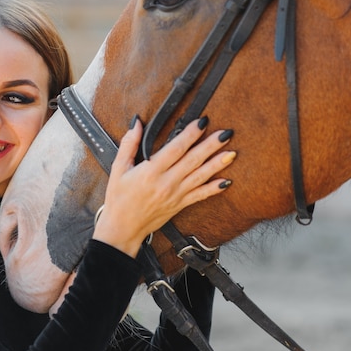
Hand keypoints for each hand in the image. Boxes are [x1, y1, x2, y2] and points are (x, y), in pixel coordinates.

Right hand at [92, 117, 235, 256]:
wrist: (122, 228)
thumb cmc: (118, 199)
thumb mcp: (118, 169)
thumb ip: (129, 144)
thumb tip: (136, 123)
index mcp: (151, 171)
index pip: (176, 148)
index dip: (190, 134)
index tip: (202, 122)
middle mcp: (166, 183)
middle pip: (193, 160)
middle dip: (211, 145)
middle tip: (226, 133)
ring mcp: (175, 195)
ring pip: (200, 176)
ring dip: (217, 164)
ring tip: (232, 152)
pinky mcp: (180, 205)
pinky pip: (200, 196)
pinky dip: (214, 189)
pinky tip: (226, 181)